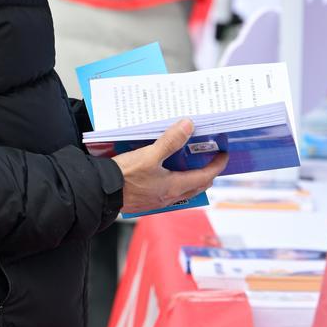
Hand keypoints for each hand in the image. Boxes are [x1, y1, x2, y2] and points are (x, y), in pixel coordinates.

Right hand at [111, 118, 227, 215]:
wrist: (102, 192)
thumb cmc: (125, 175)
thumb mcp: (150, 154)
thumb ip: (170, 140)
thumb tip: (188, 125)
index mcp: (174, 186)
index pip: (205, 176)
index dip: (217, 165)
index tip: (224, 155)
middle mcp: (169, 197)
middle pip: (197, 186)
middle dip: (207, 173)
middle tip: (210, 159)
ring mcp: (158, 201)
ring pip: (183, 190)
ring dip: (191, 178)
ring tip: (190, 164)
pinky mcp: (147, 200)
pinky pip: (169, 192)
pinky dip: (175, 181)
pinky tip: (166, 172)